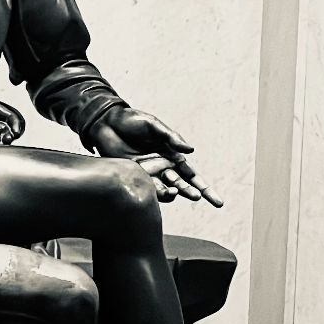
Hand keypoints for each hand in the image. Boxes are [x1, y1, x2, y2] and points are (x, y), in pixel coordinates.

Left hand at [87, 107, 221, 207]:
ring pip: (166, 188)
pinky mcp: (134, 176)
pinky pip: (148, 188)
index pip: (191, 175)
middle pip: (182, 184)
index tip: (218, 202)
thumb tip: (191, 150)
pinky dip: (157, 192)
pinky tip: (163, 191)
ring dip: (174, 192)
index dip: (204, 188)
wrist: (106, 123)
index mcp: (171, 155)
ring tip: (176, 191)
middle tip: (197, 197)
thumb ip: (171, 137)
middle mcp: (162, 167)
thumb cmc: (131, 121)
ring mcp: (148, 173)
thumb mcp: (154, 126)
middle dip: (192, 192)